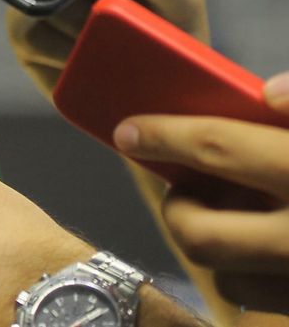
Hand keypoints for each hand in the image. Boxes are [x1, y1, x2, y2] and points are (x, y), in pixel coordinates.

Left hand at [113, 77, 288, 313]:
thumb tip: (269, 92)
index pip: (219, 147)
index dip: (165, 135)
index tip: (128, 131)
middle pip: (197, 231)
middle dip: (181, 209)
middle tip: (192, 189)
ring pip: (223, 279)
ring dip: (220, 249)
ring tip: (242, 221)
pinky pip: (255, 309)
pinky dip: (252, 280)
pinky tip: (267, 253)